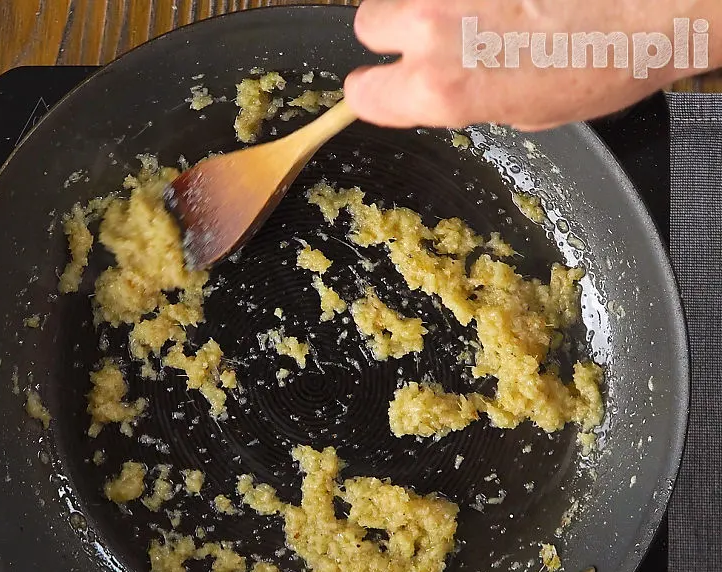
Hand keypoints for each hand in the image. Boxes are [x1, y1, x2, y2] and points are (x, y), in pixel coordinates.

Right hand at [345, 0, 721, 129]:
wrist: (657, 0)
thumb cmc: (603, 62)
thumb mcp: (522, 112)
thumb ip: (462, 98)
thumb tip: (443, 84)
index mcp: (439, 88)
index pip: (361, 92)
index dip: (377, 90)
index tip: (392, 86)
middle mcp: (433, 26)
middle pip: (370, 22)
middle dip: (400, 31)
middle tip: (446, 37)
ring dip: (434, 1)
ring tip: (486, 8)